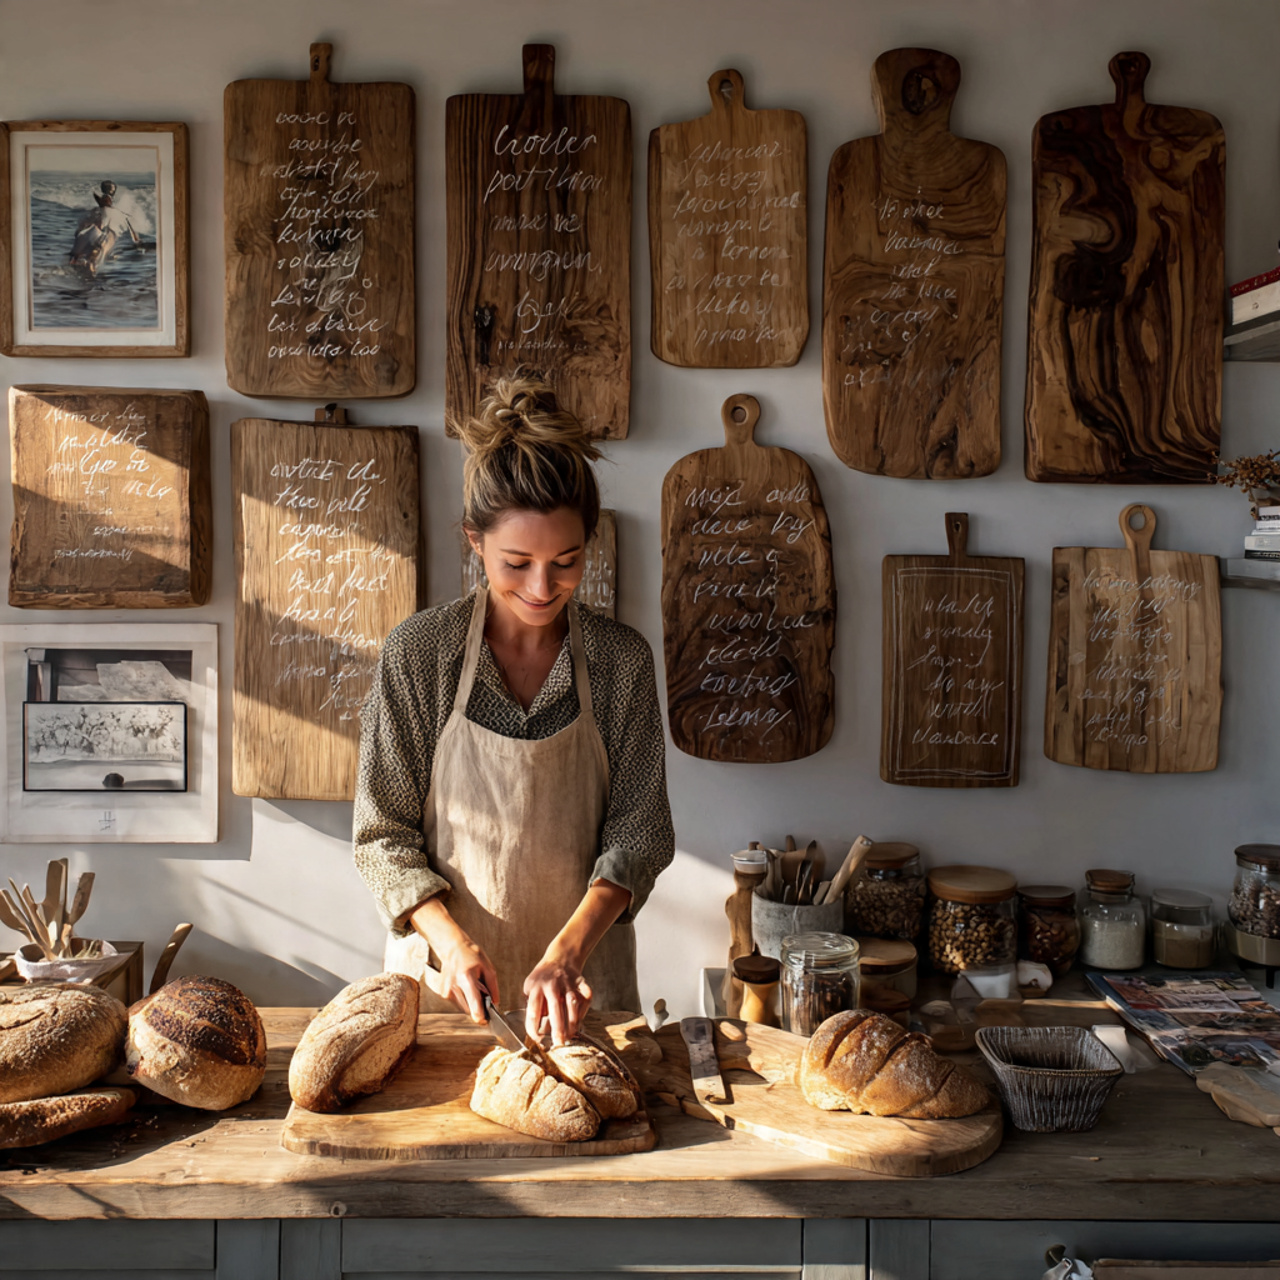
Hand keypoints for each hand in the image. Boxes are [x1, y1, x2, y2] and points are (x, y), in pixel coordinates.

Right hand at [408, 896, 497, 1023]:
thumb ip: (493, 986)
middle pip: (469, 1009)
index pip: (473, 1004)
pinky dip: (464, 998)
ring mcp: (446, 991)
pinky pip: (458, 1003)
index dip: (480, 1016)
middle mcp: (454, 986)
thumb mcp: (487, 966)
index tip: (485, 1021)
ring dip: (471, 1002)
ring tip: (472, 986)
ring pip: (463, 1007)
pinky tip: (464, 986)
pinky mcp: (443, 993)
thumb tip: (495, 1003)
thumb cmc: (471, 955)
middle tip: (482, 993)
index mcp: (466, 978)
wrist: (452, 948)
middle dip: (478, 1006)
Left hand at [524, 950, 592, 1045]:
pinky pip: (585, 999)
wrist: (561, 957)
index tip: (537, 1039)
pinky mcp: (582, 983)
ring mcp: (569, 983)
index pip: (533, 1010)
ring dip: (572, 1022)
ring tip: (569, 1036)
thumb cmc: (543, 978)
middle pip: (555, 1008)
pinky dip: (583, 1012)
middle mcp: (552, 984)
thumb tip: (535, 1029)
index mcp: (536, 986)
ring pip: (572, 1004)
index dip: (534, 1027)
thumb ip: (531, 1005)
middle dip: (557, 1028)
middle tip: (558, 1044)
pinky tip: (578, 1021)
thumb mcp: (530, 986)